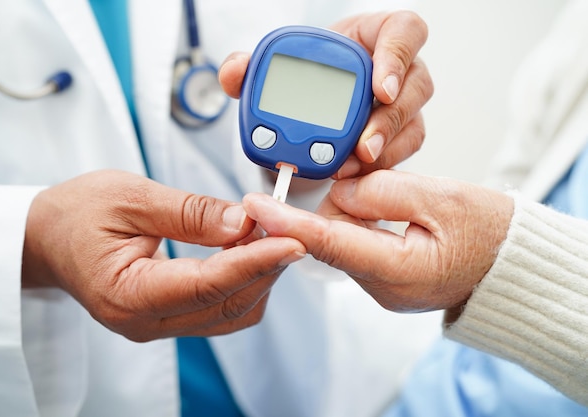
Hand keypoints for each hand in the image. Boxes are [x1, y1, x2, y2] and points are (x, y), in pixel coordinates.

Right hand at [22, 170, 304, 340]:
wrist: (46, 236)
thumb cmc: (76, 213)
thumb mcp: (130, 196)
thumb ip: (190, 212)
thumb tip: (244, 223)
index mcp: (127, 294)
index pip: (208, 285)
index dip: (255, 262)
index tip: (291, 240)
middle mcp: (144, 321)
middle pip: (226, 305)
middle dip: (264, 266)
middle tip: (285, 226)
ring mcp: (158, 325)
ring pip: (230, 313)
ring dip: (257, 276)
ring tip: (265, 234)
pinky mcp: (168, 317)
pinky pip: (220, 310)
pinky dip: (242, 281)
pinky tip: (246, 250)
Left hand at [218, 11, 432, 175]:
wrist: (314, 99)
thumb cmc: (308, 73)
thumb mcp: (279, 64)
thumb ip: (253, 65)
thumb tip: (234, 71)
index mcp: (376, 36)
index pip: (405, 32)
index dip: (397, 56)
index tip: (379, 87)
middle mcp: (399, 70)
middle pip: (415, 87)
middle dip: (389, 120)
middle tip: (363, 145)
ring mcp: (403, 105)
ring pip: (411, 126)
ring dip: (382, 151)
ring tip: (348, 168)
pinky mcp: (399, 136)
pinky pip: (400, 153)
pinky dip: (374, 169)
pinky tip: (350, 177)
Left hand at [242, 170, 513, 312]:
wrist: (511, 264)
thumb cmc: (489, 233)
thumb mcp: (441, 199)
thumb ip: (383, 190)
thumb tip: (340, 189)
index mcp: (396, 270)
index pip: (325, 241)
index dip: (285, 220)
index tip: (254, 203)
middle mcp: (380, 285)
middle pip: (328, 237)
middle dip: (327, 203)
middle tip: (348, 172)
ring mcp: (380, 285)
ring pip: (340, 238)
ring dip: (347, 209)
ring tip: (381, 190)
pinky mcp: (383, 276)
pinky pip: (355, 243)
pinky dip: (358, 219)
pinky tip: (379, 205)